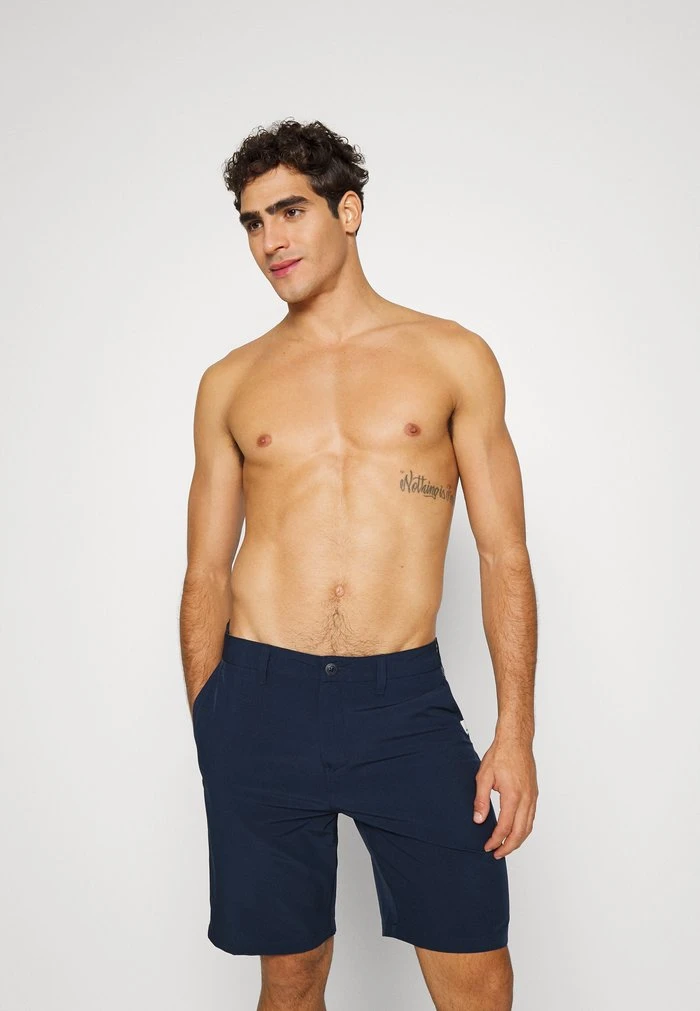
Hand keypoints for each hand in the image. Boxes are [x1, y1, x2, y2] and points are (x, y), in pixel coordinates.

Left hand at [473, 735, 537, 858]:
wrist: (516, 740)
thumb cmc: (500, 755)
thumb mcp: (483, 777)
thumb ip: (480, 800)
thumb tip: (478, 820)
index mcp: (513, 796)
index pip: (505, 827)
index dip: (495, 840)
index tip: (487, 847)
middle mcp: (526, 799)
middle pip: (520, 832)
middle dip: (508, 847)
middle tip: (496, 854)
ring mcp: (533, 797)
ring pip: (529, 827)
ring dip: (518, 840)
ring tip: (505, 846)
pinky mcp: (534, 793)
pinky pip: (531, 817)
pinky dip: (524, 829)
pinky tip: (515, 831)